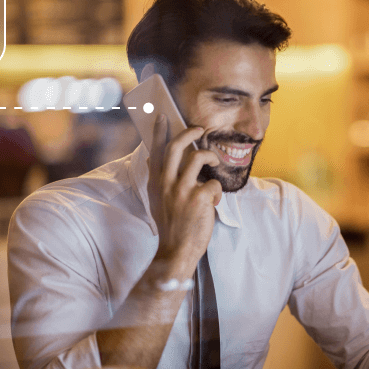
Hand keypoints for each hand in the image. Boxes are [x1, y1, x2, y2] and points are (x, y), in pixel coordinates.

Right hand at [146, 114, 222, 271]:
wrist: (176, 252)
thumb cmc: (171, 226)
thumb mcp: (157, 202)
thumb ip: (157, 181)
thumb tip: (151, 161)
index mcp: (156, 183)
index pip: (156, 151)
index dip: (159, 133)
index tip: (162, 117)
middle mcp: (166, 183)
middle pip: (177, 147)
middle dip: (189, 133)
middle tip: (199, 129)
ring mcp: (182, 190)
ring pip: (198, 158)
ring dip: (210, 157)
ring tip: (214, 164)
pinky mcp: (199, 198)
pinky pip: (213, 183)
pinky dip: (217, 191)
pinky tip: (214, 203)